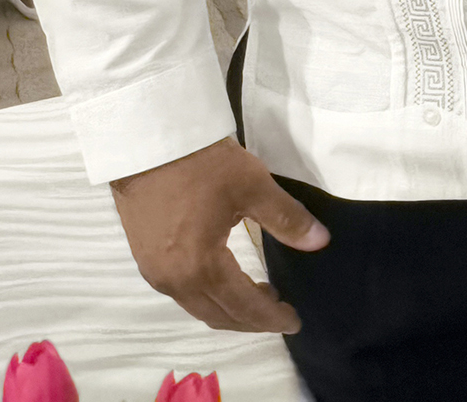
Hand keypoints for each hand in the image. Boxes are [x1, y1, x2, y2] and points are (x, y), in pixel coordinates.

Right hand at [111, 137, 328, 333]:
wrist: (148, 144)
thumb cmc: (203, 165)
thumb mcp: (253, 186)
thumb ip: (287, 219)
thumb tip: (320, 242)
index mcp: (201, 267)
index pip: (243, 306)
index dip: (271, 317)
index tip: (295, 321)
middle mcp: (174, 281)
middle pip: (218, 316)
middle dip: (252, 321)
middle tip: (282, 313)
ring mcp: (155, 274)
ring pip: (199, 308)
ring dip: (230, 310)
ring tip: (261, 297)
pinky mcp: (146, 261)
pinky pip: (183, 295)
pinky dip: (210, 298)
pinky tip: (228, 282)